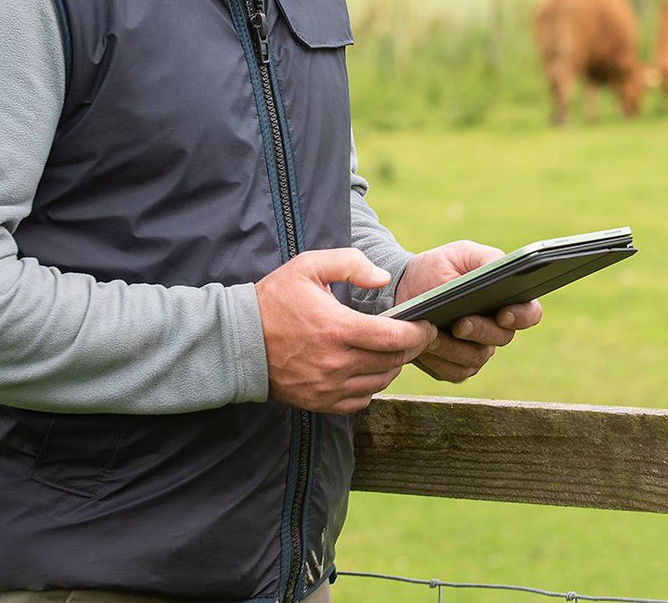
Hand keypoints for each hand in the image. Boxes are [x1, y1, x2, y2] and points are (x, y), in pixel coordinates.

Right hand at [255, 249, 435, 412]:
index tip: (429, 325)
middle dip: (412, 347)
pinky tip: (368, 366)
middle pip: (393, 361)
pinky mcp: (320, 402)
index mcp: (337, 328)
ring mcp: (328, 387)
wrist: (238, 341)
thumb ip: (350, 264)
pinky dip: (372, 384)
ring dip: (393, 365)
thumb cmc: (275, 300)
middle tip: (418, 335)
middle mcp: (336, 363)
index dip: (420, 333)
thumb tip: (383, 279)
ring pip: (380, 381)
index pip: (395, 338)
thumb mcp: (309, 266)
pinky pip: (361, 399)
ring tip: (392, 348)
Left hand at [395, 241, 542, 383]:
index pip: (529, 313)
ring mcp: (477, 351)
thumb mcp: (462, 253)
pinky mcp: (454, 367)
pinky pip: (453, 372)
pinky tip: (424, 347)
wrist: (403, 289)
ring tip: (432, 333)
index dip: (522, 316)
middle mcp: (496, 329)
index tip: (503, 313)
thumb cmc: (437, 267)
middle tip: (460, 323)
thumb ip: (487, 259)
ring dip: (453, 348)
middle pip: (501, 338)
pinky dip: (438, 361)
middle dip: (480, 331)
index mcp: (505, 300)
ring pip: (475, 359)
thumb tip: (504, 268)